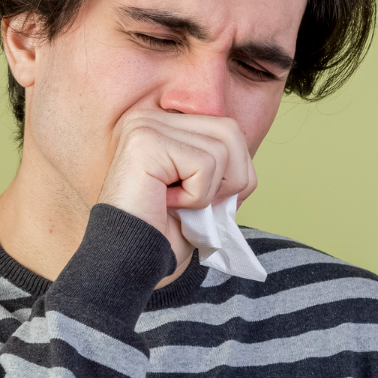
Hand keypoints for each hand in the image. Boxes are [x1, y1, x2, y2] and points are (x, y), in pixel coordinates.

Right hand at [96, 109, 257, 259]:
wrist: (129, 261)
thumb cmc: (162, 232)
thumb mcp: (204, 191)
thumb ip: (223, 166)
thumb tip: (248, 165)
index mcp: (162, 124)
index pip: (226, 129)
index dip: (234, 172)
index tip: (209, 202)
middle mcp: (149, 117)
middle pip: (230, 131)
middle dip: (231, 179)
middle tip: (198, 206)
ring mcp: (145, 125)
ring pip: (221, 148)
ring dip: (208, 191)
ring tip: (175, 204)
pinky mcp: (145, 142)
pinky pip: (204, 164)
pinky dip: (196, 196)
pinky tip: (165, 204)